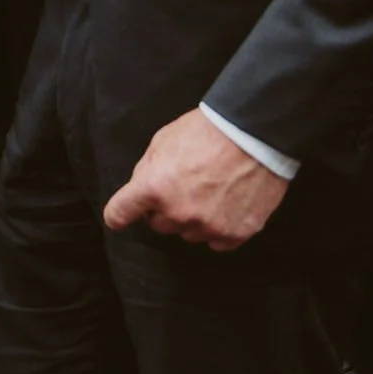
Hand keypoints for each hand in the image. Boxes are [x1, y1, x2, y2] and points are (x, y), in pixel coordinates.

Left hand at [102, 109, 289, 251]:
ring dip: (193, 218)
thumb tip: (140, 189)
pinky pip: (216, 242)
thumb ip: (147, 170)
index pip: (119, 214)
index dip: (118, 215)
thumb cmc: (206, 132)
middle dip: (165, 209)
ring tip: (211, 191)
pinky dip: (219, 228)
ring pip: (188, 233)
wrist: (254, 133)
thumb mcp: (162, 141)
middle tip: (184, 186)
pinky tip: (227, 206)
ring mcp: (208, 225)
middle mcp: (178, 212)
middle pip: (159, 224)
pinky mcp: (235, 234)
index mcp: (154, 187)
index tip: (120, 218)